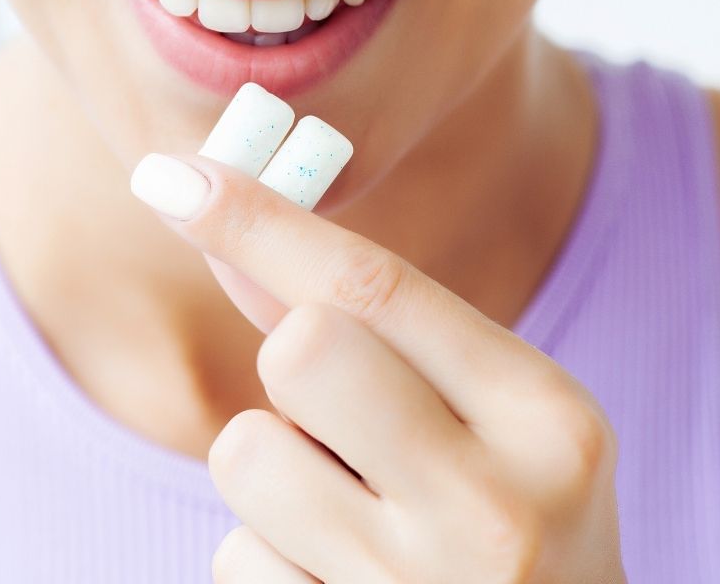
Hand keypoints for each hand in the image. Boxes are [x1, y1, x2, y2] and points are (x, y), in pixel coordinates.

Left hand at [131, 152, 625, 582]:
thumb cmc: (515, 513)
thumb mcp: (489, 412)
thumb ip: (374, 331)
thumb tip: (232, 243)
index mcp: (546, 418)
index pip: (375, 287)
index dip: (261, 221)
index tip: (172, 176)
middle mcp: (494, 507)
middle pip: (299, 351)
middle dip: (293, 363)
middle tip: (342, 410)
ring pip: (244, 455)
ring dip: (274, 468)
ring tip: (351, 510)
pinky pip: (236, 555)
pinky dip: (271, 552)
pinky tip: (342, 577)